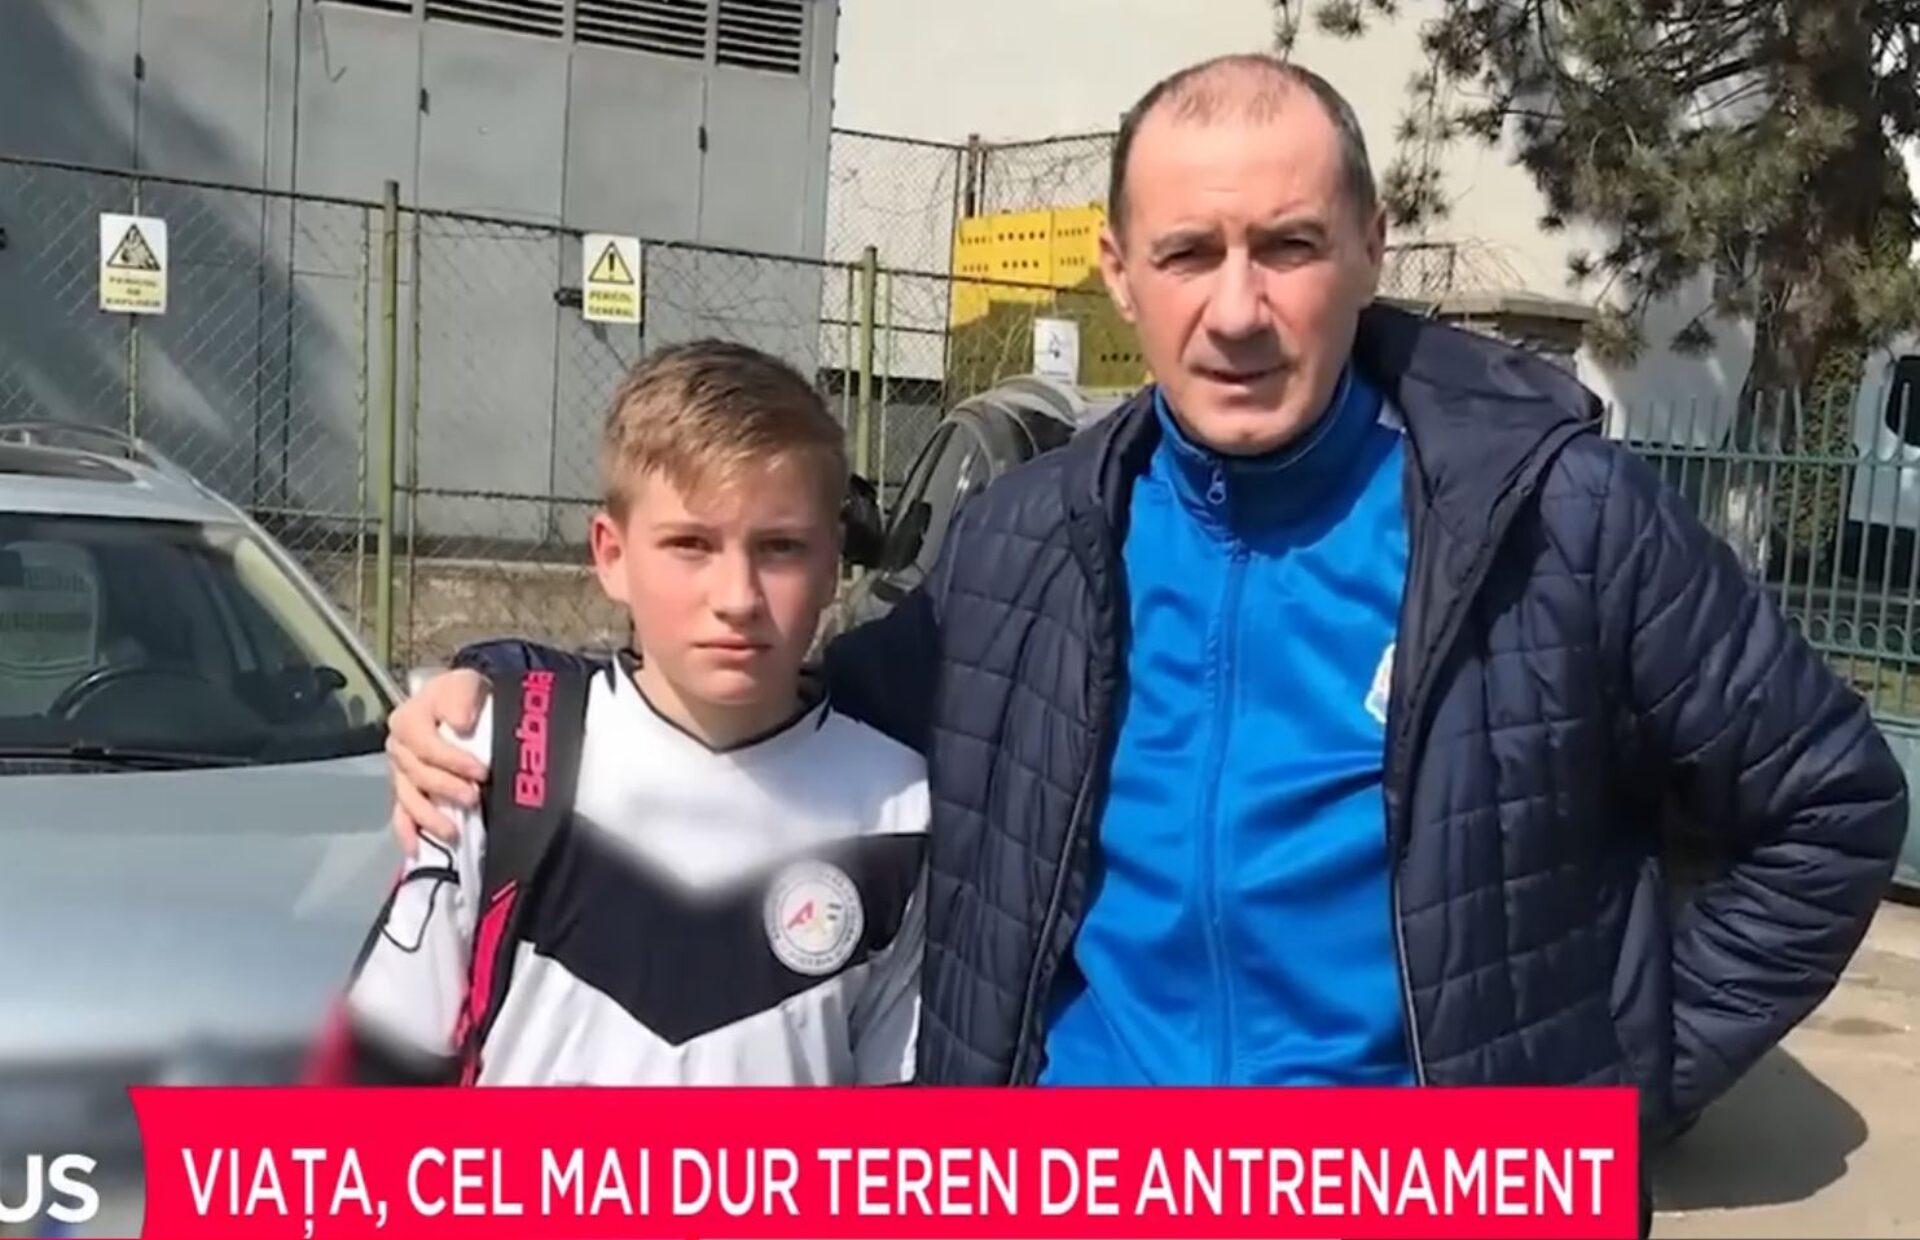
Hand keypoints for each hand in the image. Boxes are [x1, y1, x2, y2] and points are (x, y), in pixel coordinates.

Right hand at [386, 668, 488, 854]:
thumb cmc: (463, 694)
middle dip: (445, 789)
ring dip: (429, 817)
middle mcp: (398, 747)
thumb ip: (461, 698)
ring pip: (408, 799)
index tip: (481, 771)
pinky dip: (407, 832)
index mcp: (408, 720)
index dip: (452, 760)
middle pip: (417, 775)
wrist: (462, 702)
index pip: (426, 746)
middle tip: (474, 798)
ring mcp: (400, 772)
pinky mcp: (405, 790)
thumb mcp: (465, 683)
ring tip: (452, 832)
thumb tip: (460, 724)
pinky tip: (415, 849)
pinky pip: (401, 813)